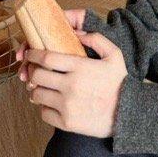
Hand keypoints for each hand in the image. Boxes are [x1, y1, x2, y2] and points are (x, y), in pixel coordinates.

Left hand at [15, 9, 127, 136]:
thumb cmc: (120, 83)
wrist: (128, 114)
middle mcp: (71, 86)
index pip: (46, 58)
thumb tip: (76, 33)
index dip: (33, 54)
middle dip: (33, 71)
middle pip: (37, 75)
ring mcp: (67, 106)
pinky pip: (44, 113)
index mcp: (80, 67)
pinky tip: (53, 103)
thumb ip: (96, 39)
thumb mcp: (114, 55)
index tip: (30, 54)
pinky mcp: (66, 122)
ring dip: (37, 89)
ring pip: (37, 94)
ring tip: (44, 87)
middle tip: (35, 71)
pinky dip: (44, 108)